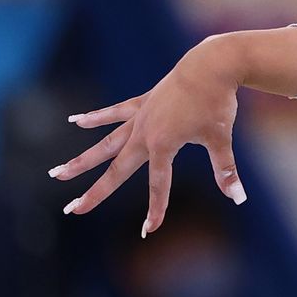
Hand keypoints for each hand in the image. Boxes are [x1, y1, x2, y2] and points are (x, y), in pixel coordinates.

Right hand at [48, 36, 246, 236]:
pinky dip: (96, 118)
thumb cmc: (217, 103)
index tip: (147, 231)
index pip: (158, 184)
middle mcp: (144, 133)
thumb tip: (238, 198)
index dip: (155, 209)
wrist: (211, 65)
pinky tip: (75, 121)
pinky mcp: (143, 102)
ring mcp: (140, 117)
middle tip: (72, 209)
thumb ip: (226, 170)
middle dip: (95, 191)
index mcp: (163, 145)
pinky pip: (115, 113)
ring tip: (58, 172)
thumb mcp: (221, 138)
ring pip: (105, 143)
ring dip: (82, 159)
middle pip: (116, 169)